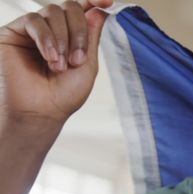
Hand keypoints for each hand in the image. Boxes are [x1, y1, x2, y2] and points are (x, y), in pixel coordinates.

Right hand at [0, 0, 111, 127]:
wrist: (40, 111)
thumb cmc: (63, 95)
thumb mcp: (87, 65)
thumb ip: (91, 36)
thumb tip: (100, 9)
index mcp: (71, 35)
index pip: (82, 10)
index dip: (94, 2)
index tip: (106, 2)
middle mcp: (52, 29)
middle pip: (69, 8)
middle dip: (78, 32)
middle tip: (76, 60)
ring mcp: (32, 29)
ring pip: (52, 12)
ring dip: (62, 39)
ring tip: (60, 65)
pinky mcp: (13, 32)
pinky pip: (34, 21)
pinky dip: (46, 38)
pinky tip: (50, 57)